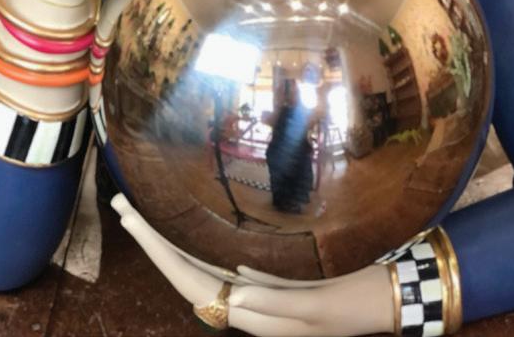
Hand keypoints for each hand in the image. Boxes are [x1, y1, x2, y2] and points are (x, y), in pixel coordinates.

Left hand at [112, 194, 394, 336]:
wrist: (390, 296)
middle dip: (151, 238)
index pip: (190, 279)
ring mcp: (254, 291)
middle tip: (123, 202)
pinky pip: (217, 261)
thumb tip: (230, 292)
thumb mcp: (324, 303)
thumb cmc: (360, 295)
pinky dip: (194, 241)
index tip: (131, 216)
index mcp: (254, 312)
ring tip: (142, 211)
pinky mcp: (267, 278)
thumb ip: (278, 302)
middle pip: (184, 271)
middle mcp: (246, 304)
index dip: (157, 248)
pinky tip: (187, 225)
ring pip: (197, 265)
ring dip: (168, 239)